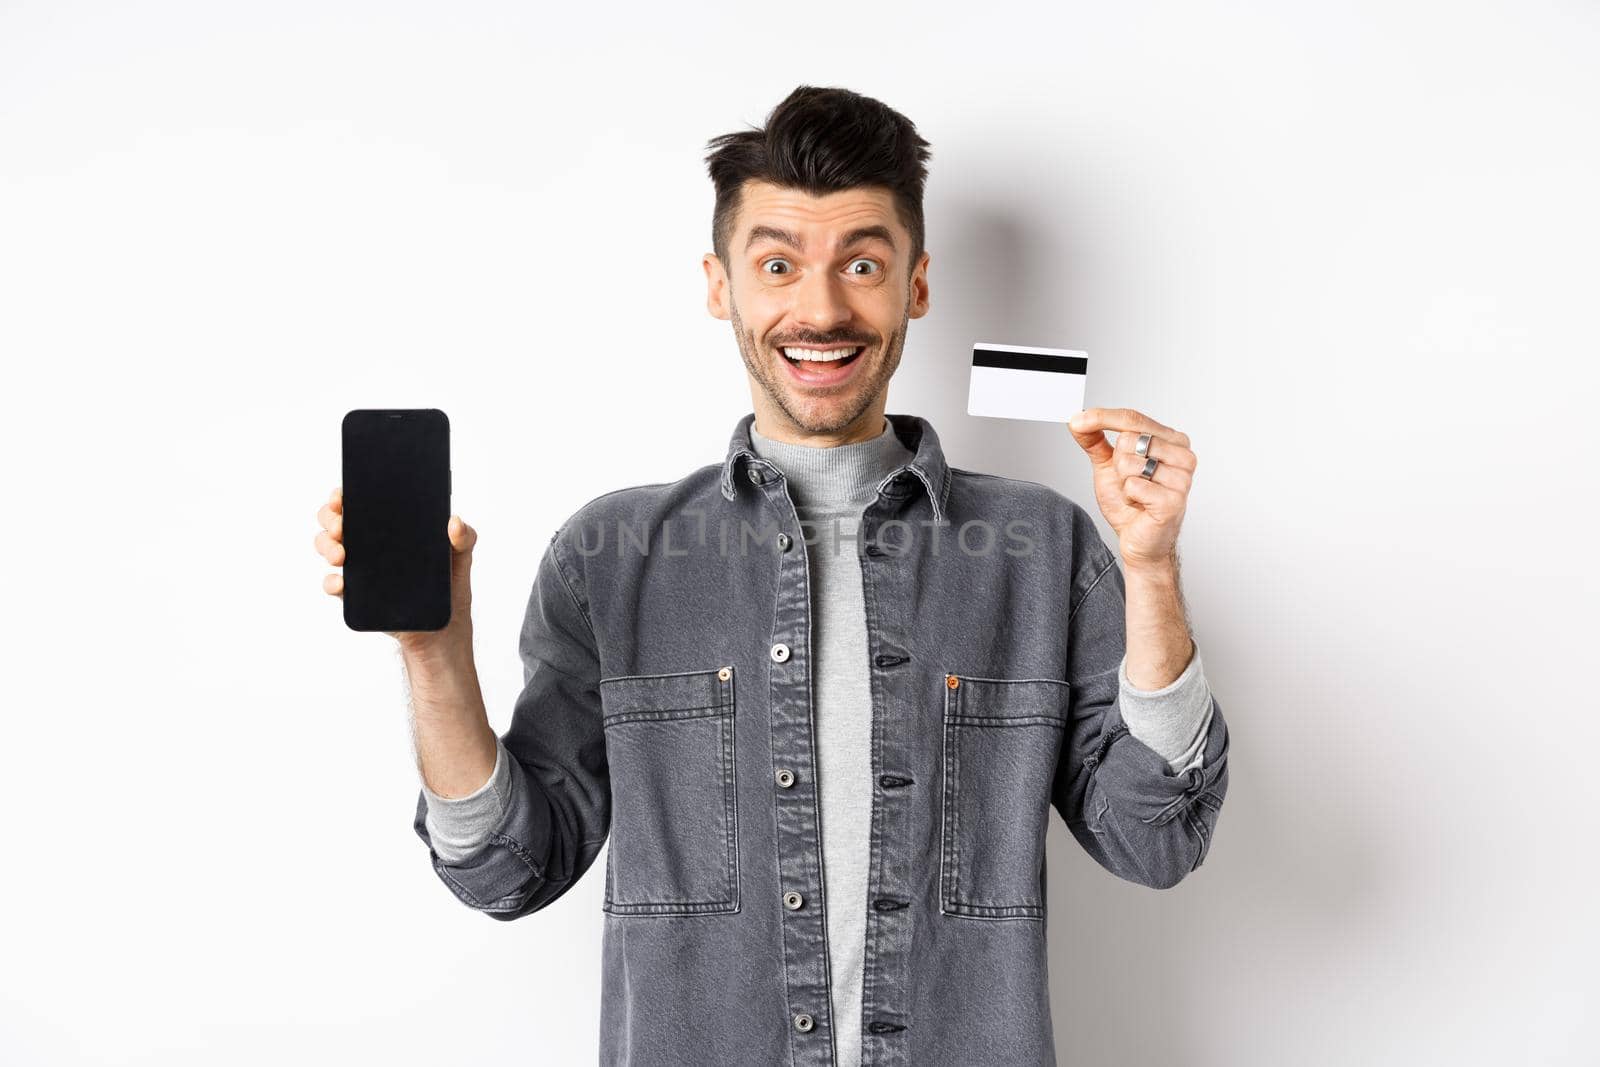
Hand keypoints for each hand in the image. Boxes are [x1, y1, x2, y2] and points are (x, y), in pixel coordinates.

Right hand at [313, 485, 478, 655]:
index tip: (342, 496)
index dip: (344, 495)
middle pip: (335, 521)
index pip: (359, 503)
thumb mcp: (461, 555)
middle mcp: (369, 544)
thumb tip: (454, 523)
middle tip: (341, 526)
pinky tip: (341, 582)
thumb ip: (464, 536)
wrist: (444, 626)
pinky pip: (334, 586)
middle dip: (330, 518)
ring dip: (327, 546)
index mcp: (390, 527)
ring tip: (342, 554)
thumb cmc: (448, 584)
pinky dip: (332, 582)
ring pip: (328, 548)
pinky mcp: (357, 596)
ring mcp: (360, 569)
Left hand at [1066, 407, 1196, 570]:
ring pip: (1129, 462)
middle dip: (1117, 462)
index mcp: (1172, 440)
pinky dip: (1128, 496)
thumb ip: (1094, 440)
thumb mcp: (1108, 465)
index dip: (1101, 417)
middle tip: (1128, 481)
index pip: (1133, 418)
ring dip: (1123, 481)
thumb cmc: (1130, 503)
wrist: (1140, 540)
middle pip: (1129, 438)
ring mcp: (1181, 478)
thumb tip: (1077, 419)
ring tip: (1135, 494)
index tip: (1077, 420)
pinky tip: (1140, 505)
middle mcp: (1183, 455)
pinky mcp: (1174, 500)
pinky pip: (1133, 485)